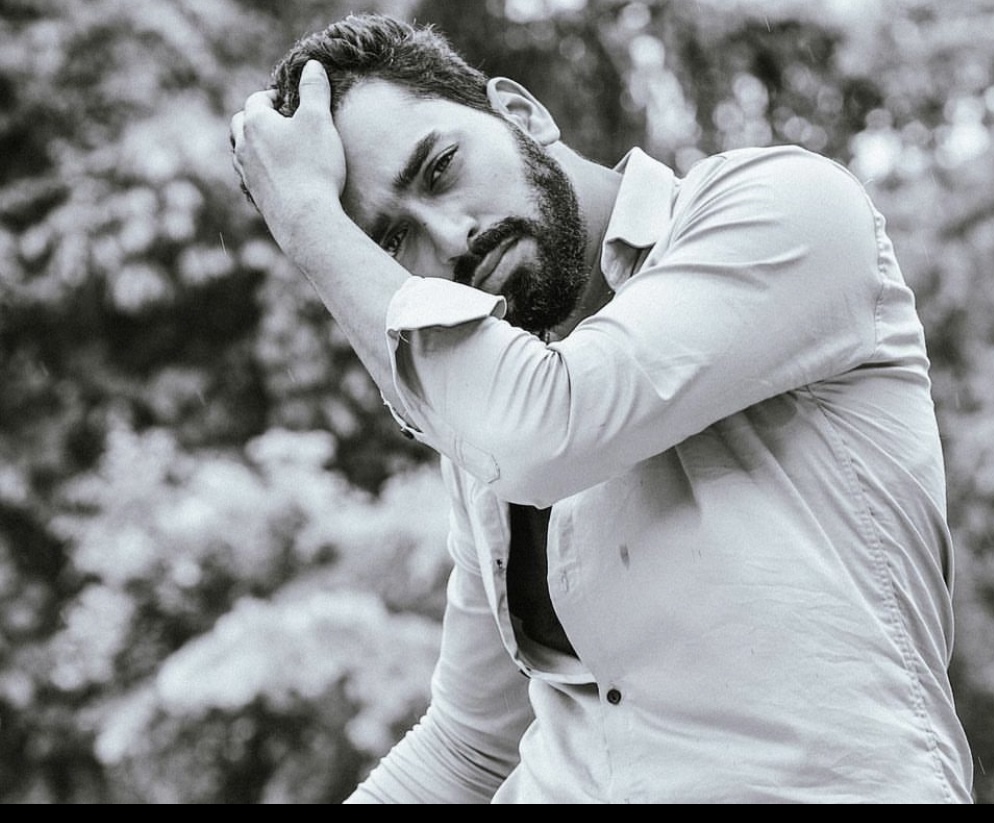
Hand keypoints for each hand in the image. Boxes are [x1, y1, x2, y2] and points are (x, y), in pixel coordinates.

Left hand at [229, 60, 346, 250]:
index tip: (287, 99)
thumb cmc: (313, 166)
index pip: (257, 100)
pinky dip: (260, 170)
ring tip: (274, 147)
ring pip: (241, 152)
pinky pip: (250, 176)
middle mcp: (243, 147)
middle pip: (241, 125)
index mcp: (255, 123)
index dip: (272, 96)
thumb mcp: (319, 120)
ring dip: (254, 145)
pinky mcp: (255, 198)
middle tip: (277, 120)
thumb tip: (312, 65)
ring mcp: (246, 175)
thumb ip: (315, 90)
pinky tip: (276, 176)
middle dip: (256, 118)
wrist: (306, 219)